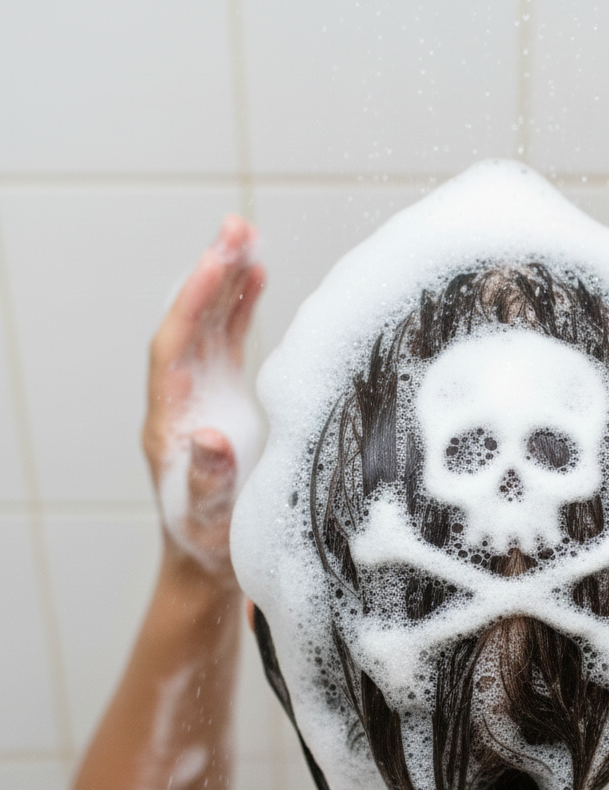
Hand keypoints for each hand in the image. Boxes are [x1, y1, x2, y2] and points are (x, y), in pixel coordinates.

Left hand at [142, 215, 264, 582]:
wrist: (213, 560)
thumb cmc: (209, 544)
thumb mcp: (209, 520)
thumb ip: (207, 479)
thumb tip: (207, 434)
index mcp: (168, 423)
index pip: (173, 349)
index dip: (191, 305)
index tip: (215, 265)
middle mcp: (181, 399)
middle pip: (188, 324)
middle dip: (209, 275)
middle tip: (235, 228)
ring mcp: (203, 395)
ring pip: (208, 326)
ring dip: (226, 282)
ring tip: (246, 236)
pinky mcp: (226, 399)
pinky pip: (228, 344)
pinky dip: (241, 309)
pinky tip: (258, 280)